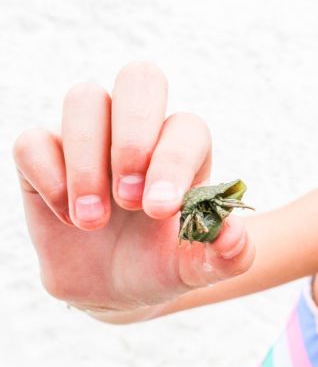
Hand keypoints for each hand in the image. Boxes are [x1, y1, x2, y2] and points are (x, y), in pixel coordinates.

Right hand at [12, 62, 254, 314]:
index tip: (159, 211)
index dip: (173, 162)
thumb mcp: (197, 269)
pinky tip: (67, 217)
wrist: (115, 288)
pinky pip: (34, 140)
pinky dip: (48, 177)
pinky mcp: (46, 155)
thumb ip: (228, 257)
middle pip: (141, 79)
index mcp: (184, 150)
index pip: (186, 127)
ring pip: (85, 99)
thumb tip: (234, 235)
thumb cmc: (162, 265)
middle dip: (133, 135)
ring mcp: (91, 137)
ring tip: (93, 221)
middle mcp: (139, 131)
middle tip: (128, 199)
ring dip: (88, 163)